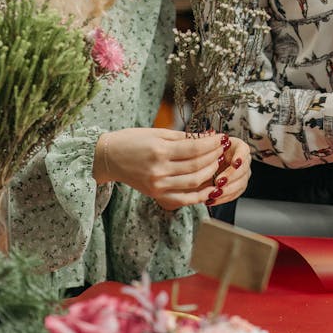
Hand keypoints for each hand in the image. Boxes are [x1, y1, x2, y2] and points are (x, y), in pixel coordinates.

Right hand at [93, 128, 228, 209]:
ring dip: (210, 173)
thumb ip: (184, 136)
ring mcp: (158, 185)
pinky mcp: (156, 195)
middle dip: (214, 156)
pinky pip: (183, 199)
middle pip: (196, 166)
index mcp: (160, 151)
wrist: (110, 157)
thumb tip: (208, 135)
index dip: (211, 144)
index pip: (194, 149)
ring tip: (218, 163)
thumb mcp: (158, 133)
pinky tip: (210, 188)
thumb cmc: (133, 140)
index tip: (221, 138)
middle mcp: (159, 170)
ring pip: (193, 183)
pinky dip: (199, 196)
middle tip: (222, 149)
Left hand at [205, 136, 251, 206]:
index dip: (240, 157)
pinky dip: (223, 198)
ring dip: (227, 190)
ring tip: (213, 193)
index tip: (234, 163)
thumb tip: (210, 135)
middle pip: (243, 169)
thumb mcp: (208, 146)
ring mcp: (243, 175)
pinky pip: (234, 195)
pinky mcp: (239, 187)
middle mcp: (243, 161)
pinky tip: (212, 199)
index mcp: (238, 147)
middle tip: (218, 182)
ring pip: (240, 184)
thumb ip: (210, 142)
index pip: (244, 150)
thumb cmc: (208, 153)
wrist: (206, 166)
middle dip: (230, 177)